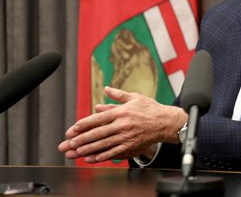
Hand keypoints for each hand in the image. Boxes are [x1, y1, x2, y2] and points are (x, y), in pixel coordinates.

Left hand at [58, 87, 187, 162]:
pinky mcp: (131, 146)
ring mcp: (126, 136)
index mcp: (122, 112)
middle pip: (98, 133)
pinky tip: (92, 158)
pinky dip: (101, 156)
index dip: (84, 124)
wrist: (166, 122)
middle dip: (81, 139)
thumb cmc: (151, 109)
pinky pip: (113, 152)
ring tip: (76, 152)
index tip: (72, 129)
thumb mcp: (134, 97)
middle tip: (68, 143)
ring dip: (88, 149)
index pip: (98, 119)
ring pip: (103, 144)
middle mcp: (122, 125)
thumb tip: (106, 89)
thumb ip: (118, 95)